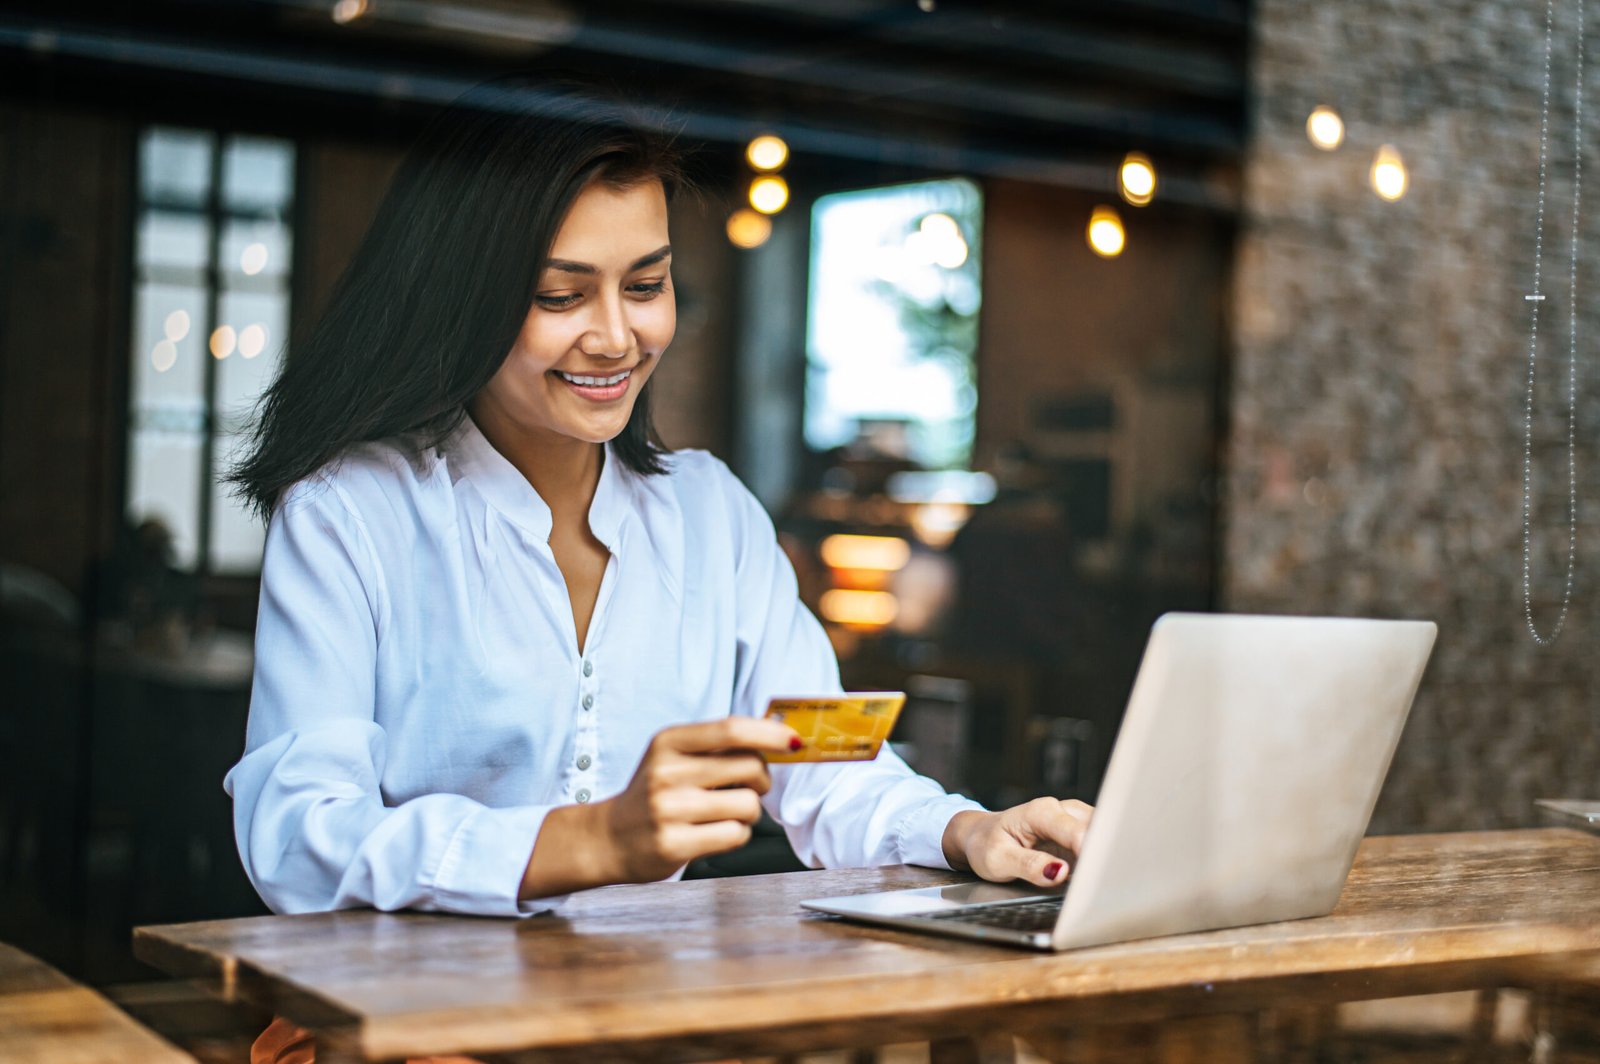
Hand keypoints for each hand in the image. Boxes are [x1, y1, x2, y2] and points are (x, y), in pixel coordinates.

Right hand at [521, 717, 799, 898]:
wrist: (610, 838)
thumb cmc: (656, 792)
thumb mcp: (674, 756)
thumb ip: (718, 745)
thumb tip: (780, 736)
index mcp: (669, 742)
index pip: (731, 729)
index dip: (769, 734)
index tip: (793, 742)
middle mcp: (666, 772)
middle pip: (750, 767)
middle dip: (762, 779)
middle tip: (749, 786)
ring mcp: (669, 810)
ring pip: (748, 804)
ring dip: (749, 811)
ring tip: (726, 813)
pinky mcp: (674, 844)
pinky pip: (736, 835)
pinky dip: (737, 834)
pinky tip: (716, 832)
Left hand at [941, 798, 1093, 888]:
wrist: (981, 836)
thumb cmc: (987, 845)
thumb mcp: (998, 860)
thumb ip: (1029, 866)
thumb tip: (1060, 872)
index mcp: (1042, 812)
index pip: (1078, 832)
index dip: (1091, 856)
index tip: (1096, 879)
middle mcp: (1062, 810)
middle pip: (1099, 829)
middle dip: (1105, 856)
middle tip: (1105, 885)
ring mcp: (1073, 819)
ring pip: (1104, 834)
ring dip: (1106, 858)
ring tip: (1103, 884)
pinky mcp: (1079, 833)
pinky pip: (1098, 843)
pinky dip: (1101, 860)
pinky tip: (1097, 877)